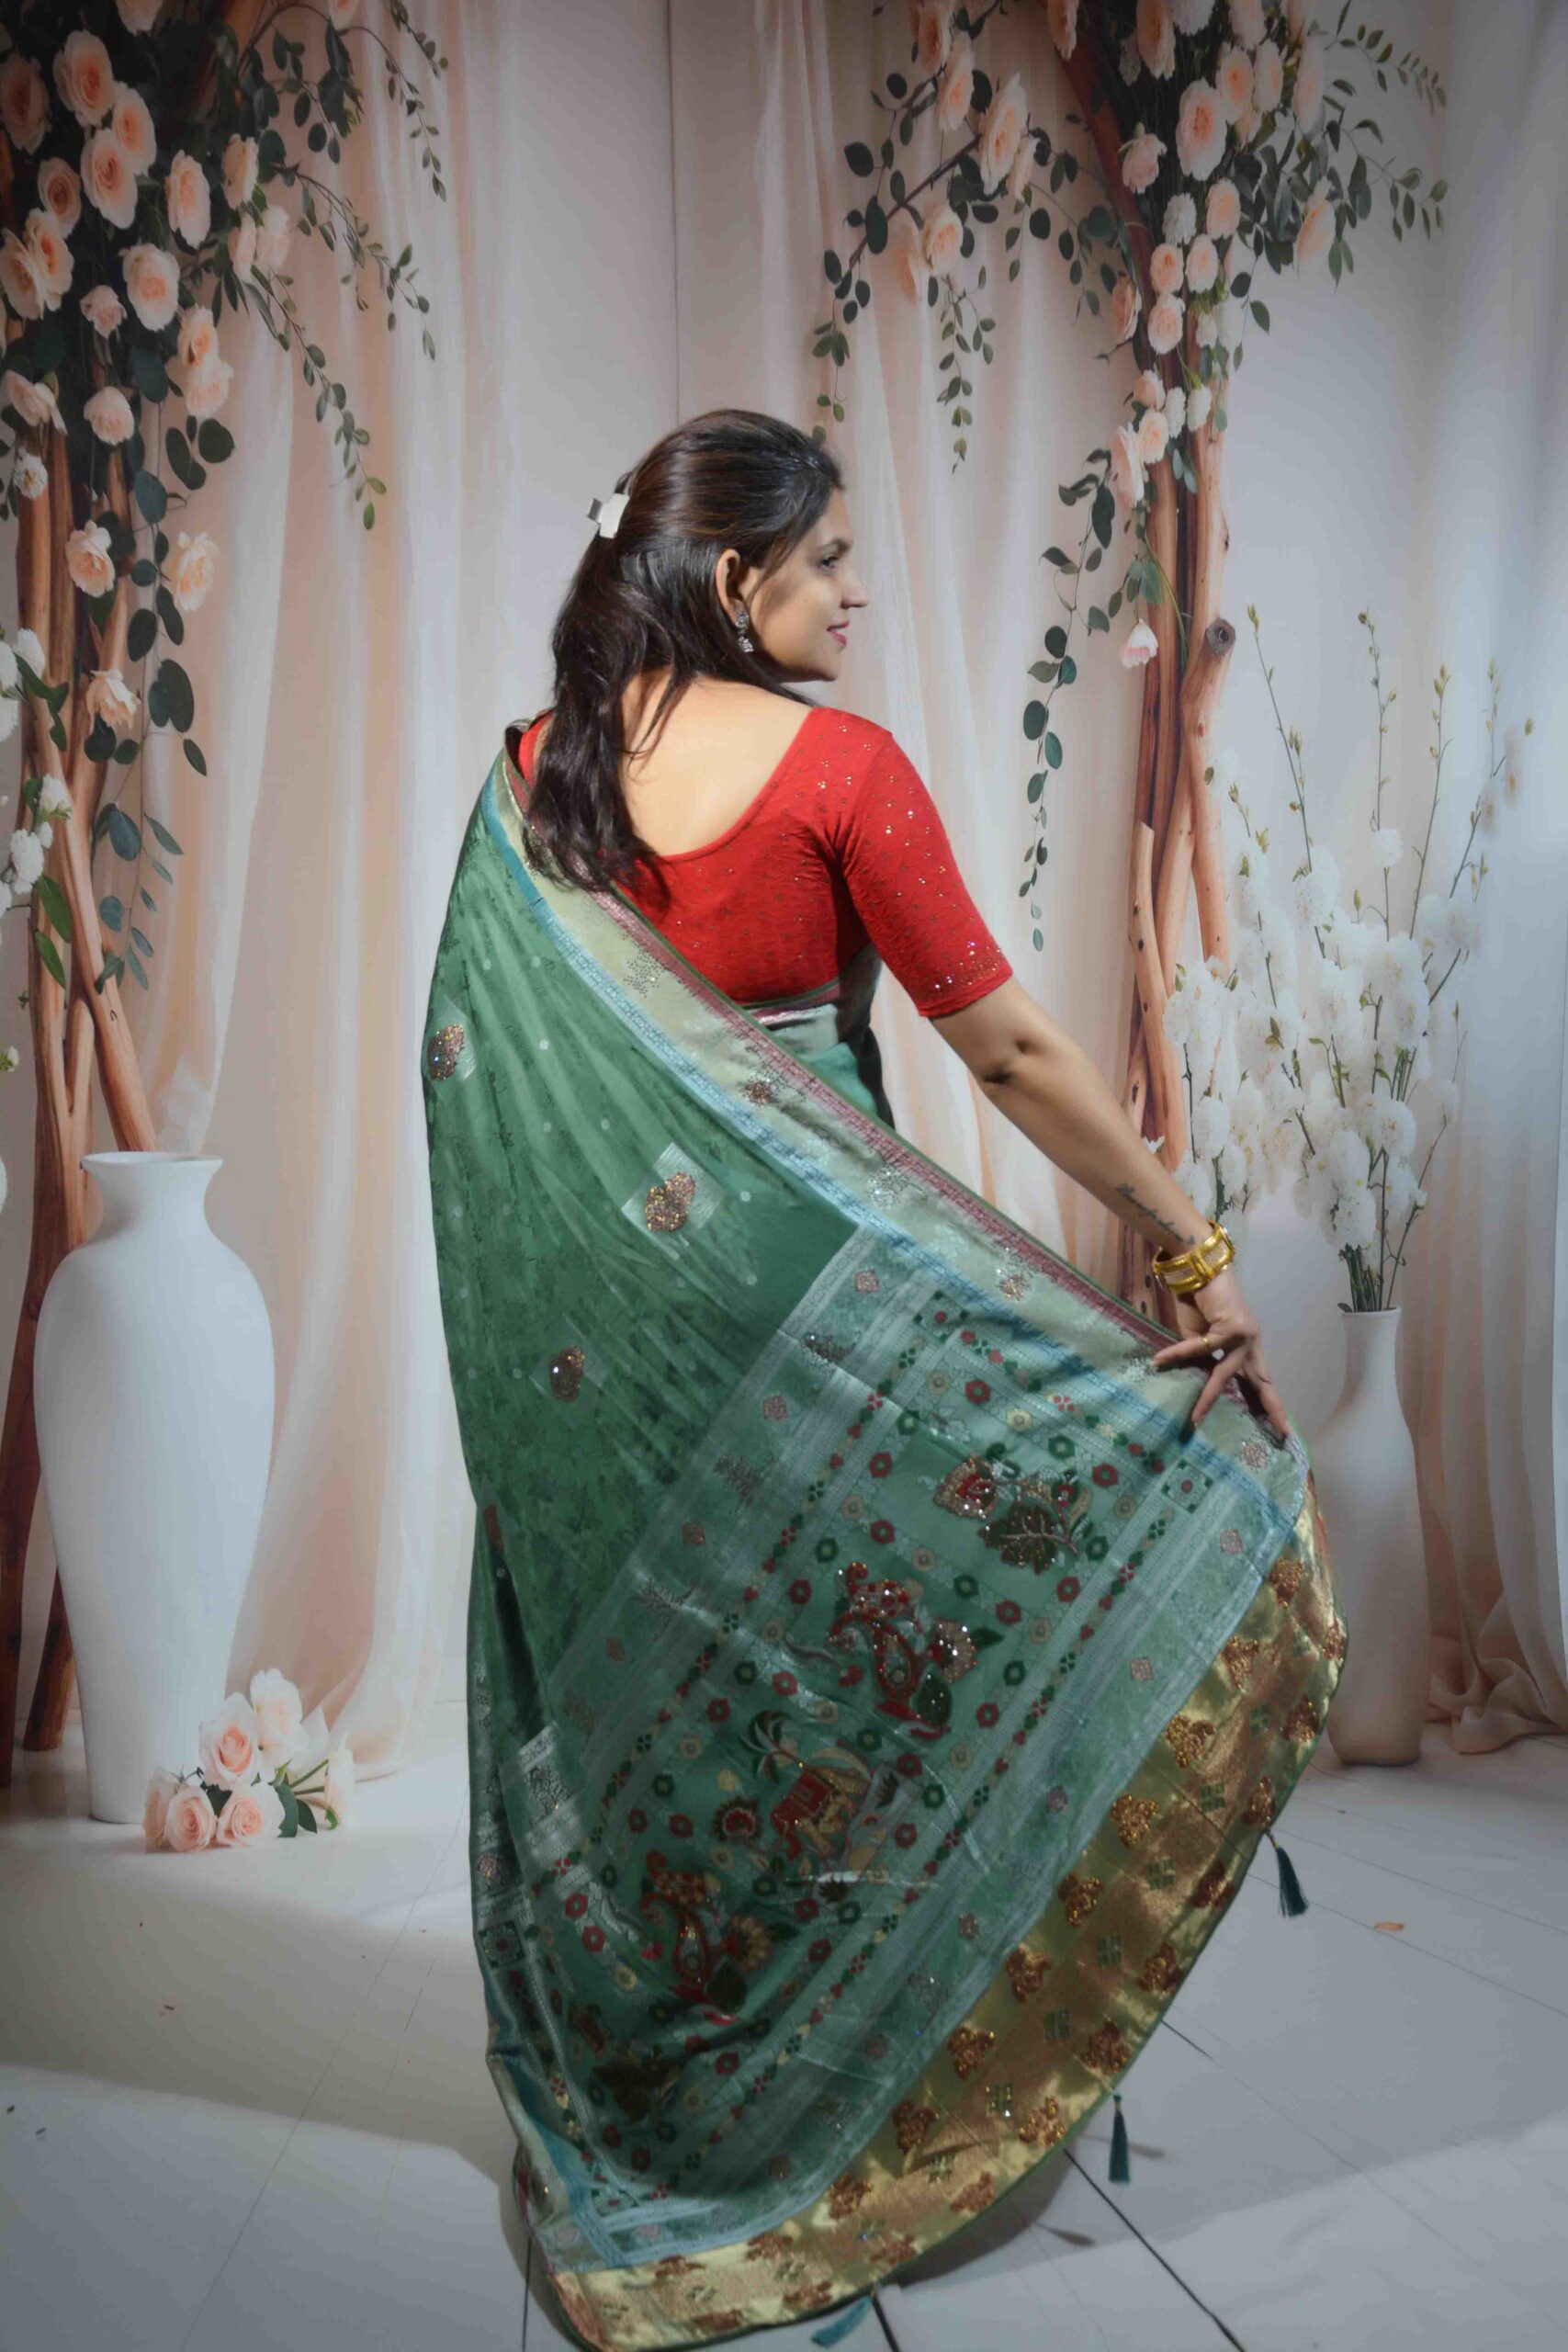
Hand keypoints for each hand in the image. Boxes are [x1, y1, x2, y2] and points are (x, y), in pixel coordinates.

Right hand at [1148, 1267, 1291, 1442]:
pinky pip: (1200, 1348)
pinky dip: (1178, 1354)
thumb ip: (1204, 1357)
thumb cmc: (1197, 1300)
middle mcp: (1252, 1342)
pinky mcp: (1232, 1326)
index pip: (1260, 1378)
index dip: (1269, 1401)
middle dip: (1272, 1407)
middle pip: (1262, 1380)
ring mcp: (1245, 1335)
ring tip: (1194, 1418)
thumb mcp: (1199, 1337)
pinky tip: (1160, 1361)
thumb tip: (1198, 1378)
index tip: (1281, 1427)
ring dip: (1208, 1396)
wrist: (1198, 1266)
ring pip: (1224, 1372)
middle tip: (1283, 1434)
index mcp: (1248, 1346)